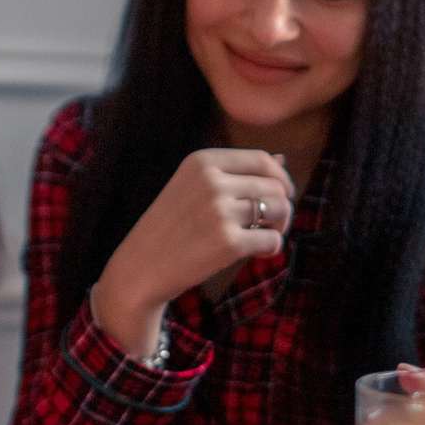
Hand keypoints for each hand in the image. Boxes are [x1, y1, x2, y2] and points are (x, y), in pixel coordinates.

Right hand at [92, 150, 296, 358]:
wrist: (140, 267)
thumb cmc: (170, 228)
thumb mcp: (194, 187)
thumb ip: (235, 172)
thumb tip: (281, 157)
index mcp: (202, 161)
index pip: (261, 160)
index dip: (281, 178)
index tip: (283, 194)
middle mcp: (211, 181)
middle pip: (274, 187)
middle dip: (281, 207)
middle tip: (270, 226)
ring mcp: (219, 211)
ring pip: (279, 210)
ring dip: (278, 227)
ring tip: (262, 238)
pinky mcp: (227, 243)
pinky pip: (273, 240)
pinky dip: (271, 249)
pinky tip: (257, 254)